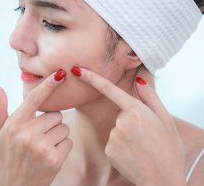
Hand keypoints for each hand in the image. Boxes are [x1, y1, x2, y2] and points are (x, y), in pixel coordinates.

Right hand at [0, 70, 72, 185]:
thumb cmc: (6, 156)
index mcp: (14, 124)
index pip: (34, 98)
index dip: (48, 84)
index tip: (61, 73)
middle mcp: (27, 134)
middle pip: (55, 115)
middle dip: (50, 123)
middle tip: (39, 135)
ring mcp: (41, 147)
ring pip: (63, 128)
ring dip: (57, 135)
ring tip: (43, 146)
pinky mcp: (54, 159)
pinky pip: (68, 142)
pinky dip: (62, 147)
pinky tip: (50, 155)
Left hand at [74, 67, 185, 185]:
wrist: (164, 178)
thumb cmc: (168, 149)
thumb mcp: (165, 119)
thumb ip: (151, 98)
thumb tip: (138, 80)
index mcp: (137, 110)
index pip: (109, 89)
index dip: (92, 78)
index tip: (77, 70)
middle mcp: (122, 121)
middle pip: (120, 116)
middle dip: (130, 123)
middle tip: (146, 138)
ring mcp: (114, 136)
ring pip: (116, 130)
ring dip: (126, 137)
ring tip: (142, 148)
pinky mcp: (109, 150)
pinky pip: (112, 144)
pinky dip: (121, 149)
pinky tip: (132, 156)